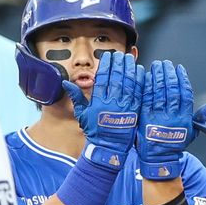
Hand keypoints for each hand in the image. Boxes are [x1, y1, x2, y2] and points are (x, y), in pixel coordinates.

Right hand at [73, 52, 145, 166]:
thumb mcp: (82, 115)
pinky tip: (139, 71)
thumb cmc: (95, 132)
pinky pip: (138, 92)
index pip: (103, 78)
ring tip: (129, 59)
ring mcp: (124, 107)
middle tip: (120, 54)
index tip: (109, 56)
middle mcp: (111, 103)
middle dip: (118, 64)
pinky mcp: (134, 111)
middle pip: (116, 77)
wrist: (108, 149)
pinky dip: (139, 81)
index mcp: (97, 102)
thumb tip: (65, 83)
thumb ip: (76, 97)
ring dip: (129, 69)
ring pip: (128, 83)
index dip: (106, 65)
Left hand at [137, 59, 194, 179]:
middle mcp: (172, 116)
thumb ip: (201, 118)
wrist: (159, 158)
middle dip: (169, 74)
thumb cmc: (176, 143)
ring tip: (157, 65)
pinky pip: (147, 98)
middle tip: (166, 63)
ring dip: (158, 76)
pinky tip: (147, 76)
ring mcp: (158, 116)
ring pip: (159, 91)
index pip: (185, 93)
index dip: (182, 79)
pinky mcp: (145, 117)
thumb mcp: (192, 132)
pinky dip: (147, 86)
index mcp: (185, 118)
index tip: (179, 68)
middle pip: (171, 89)